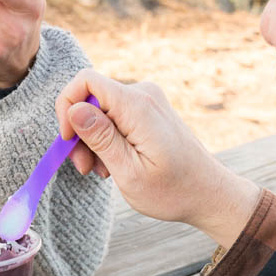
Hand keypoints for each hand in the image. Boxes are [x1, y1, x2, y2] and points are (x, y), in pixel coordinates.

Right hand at [54, 69, 261, 248]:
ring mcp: (147, 101)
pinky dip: (107, 140)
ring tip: (103, 172)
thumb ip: (101, 138)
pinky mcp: (148, 110)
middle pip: (90, 98)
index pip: (86, 81)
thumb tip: (74, 108)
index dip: (67, 107)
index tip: (67, 140)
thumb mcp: (129, 172)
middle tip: (85, 168)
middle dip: (79, 133)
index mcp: (138, 106)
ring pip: (100, 110)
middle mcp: (143, 94)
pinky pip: (114, 116)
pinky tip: (114, 165)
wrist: (208, 194)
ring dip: (93, 141)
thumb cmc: (172, 191)